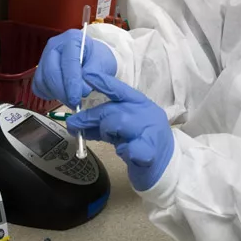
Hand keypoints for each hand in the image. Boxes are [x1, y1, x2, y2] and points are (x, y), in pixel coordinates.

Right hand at [32, 30, 116, 108]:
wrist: (91, 57)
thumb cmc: (97, 59)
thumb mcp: (103, 64)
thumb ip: (95, 75)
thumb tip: (84, 88)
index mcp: (72, 39)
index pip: (68, 62)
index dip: (71, 83)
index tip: (76, 99)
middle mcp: (54, 45)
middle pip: (51, 71)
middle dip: (62, 92)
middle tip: (75, 104)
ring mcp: (44, 57)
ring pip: (42, 80)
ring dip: (56, 94)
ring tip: (71, 99)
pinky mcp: (40, 69)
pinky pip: (38, 86)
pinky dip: (48, 94)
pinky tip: (61, 96)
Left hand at [68, 71, 173, 191]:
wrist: (167, 166)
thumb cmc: (142, 142)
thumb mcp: (121, 129)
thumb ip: (103, 124)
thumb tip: (76, 122)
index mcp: (140, 103)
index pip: (119, 90)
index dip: (103, 82)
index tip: (87, 74)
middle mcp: (146, 113)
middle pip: (113, 109)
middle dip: (91, 116)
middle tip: (73, 123)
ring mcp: (151, 131)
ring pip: (120, 123)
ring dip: (107, 132)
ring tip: (107, 140)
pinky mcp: (152, 151)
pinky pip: (135, 148)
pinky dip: (128, 151)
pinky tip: (128, 153)